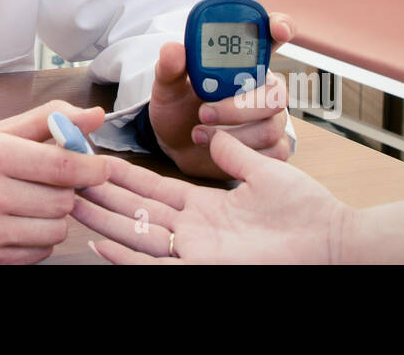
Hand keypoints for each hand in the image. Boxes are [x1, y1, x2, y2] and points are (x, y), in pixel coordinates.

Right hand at [0, 100, 108, 263]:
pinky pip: (38, 253)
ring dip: (55, 216)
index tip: (99, 166)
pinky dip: (39, 239)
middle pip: (62, 200)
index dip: (91, 167)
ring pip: (55, 229)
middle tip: (51, 182)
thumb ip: (48, 120)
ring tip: (35, 202)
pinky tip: (22, 222)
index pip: (62, 166)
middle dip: (66, 190)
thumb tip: (95, 116)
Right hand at [72, 130, 350, 263]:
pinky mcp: (203, 268)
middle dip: (102, 198)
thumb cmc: (309, 211)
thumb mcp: (264, 171)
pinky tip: (99, 244)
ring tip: (72, 206)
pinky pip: (155, 265)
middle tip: (68, 182)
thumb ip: (234, 154)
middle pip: (136, 212)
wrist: (335, 241)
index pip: (154, 191)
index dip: (126, 178)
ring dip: (104, 222)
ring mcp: (197, 252)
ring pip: (138, 236)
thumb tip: (210, 134)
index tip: (98, 162)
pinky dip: (126, 257)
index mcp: (207, 208)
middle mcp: (195, 232)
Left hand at [147, 11, 295, 178]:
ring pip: (270, 126)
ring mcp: (271, 119)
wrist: (177, 145)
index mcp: (243, 63)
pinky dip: (241, 155)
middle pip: (276, 92)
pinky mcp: (271, 148)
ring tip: (198, 133)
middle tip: (204, 112)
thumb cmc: (178, 108)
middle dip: (240, 105)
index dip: (281, 27)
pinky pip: (271, 152)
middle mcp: (263, 88)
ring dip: (233, 133)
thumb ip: (170, 67)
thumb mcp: (167, 86)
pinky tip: (218, 152)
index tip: (276, 29)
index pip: (271, 37)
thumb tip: (173, 49)